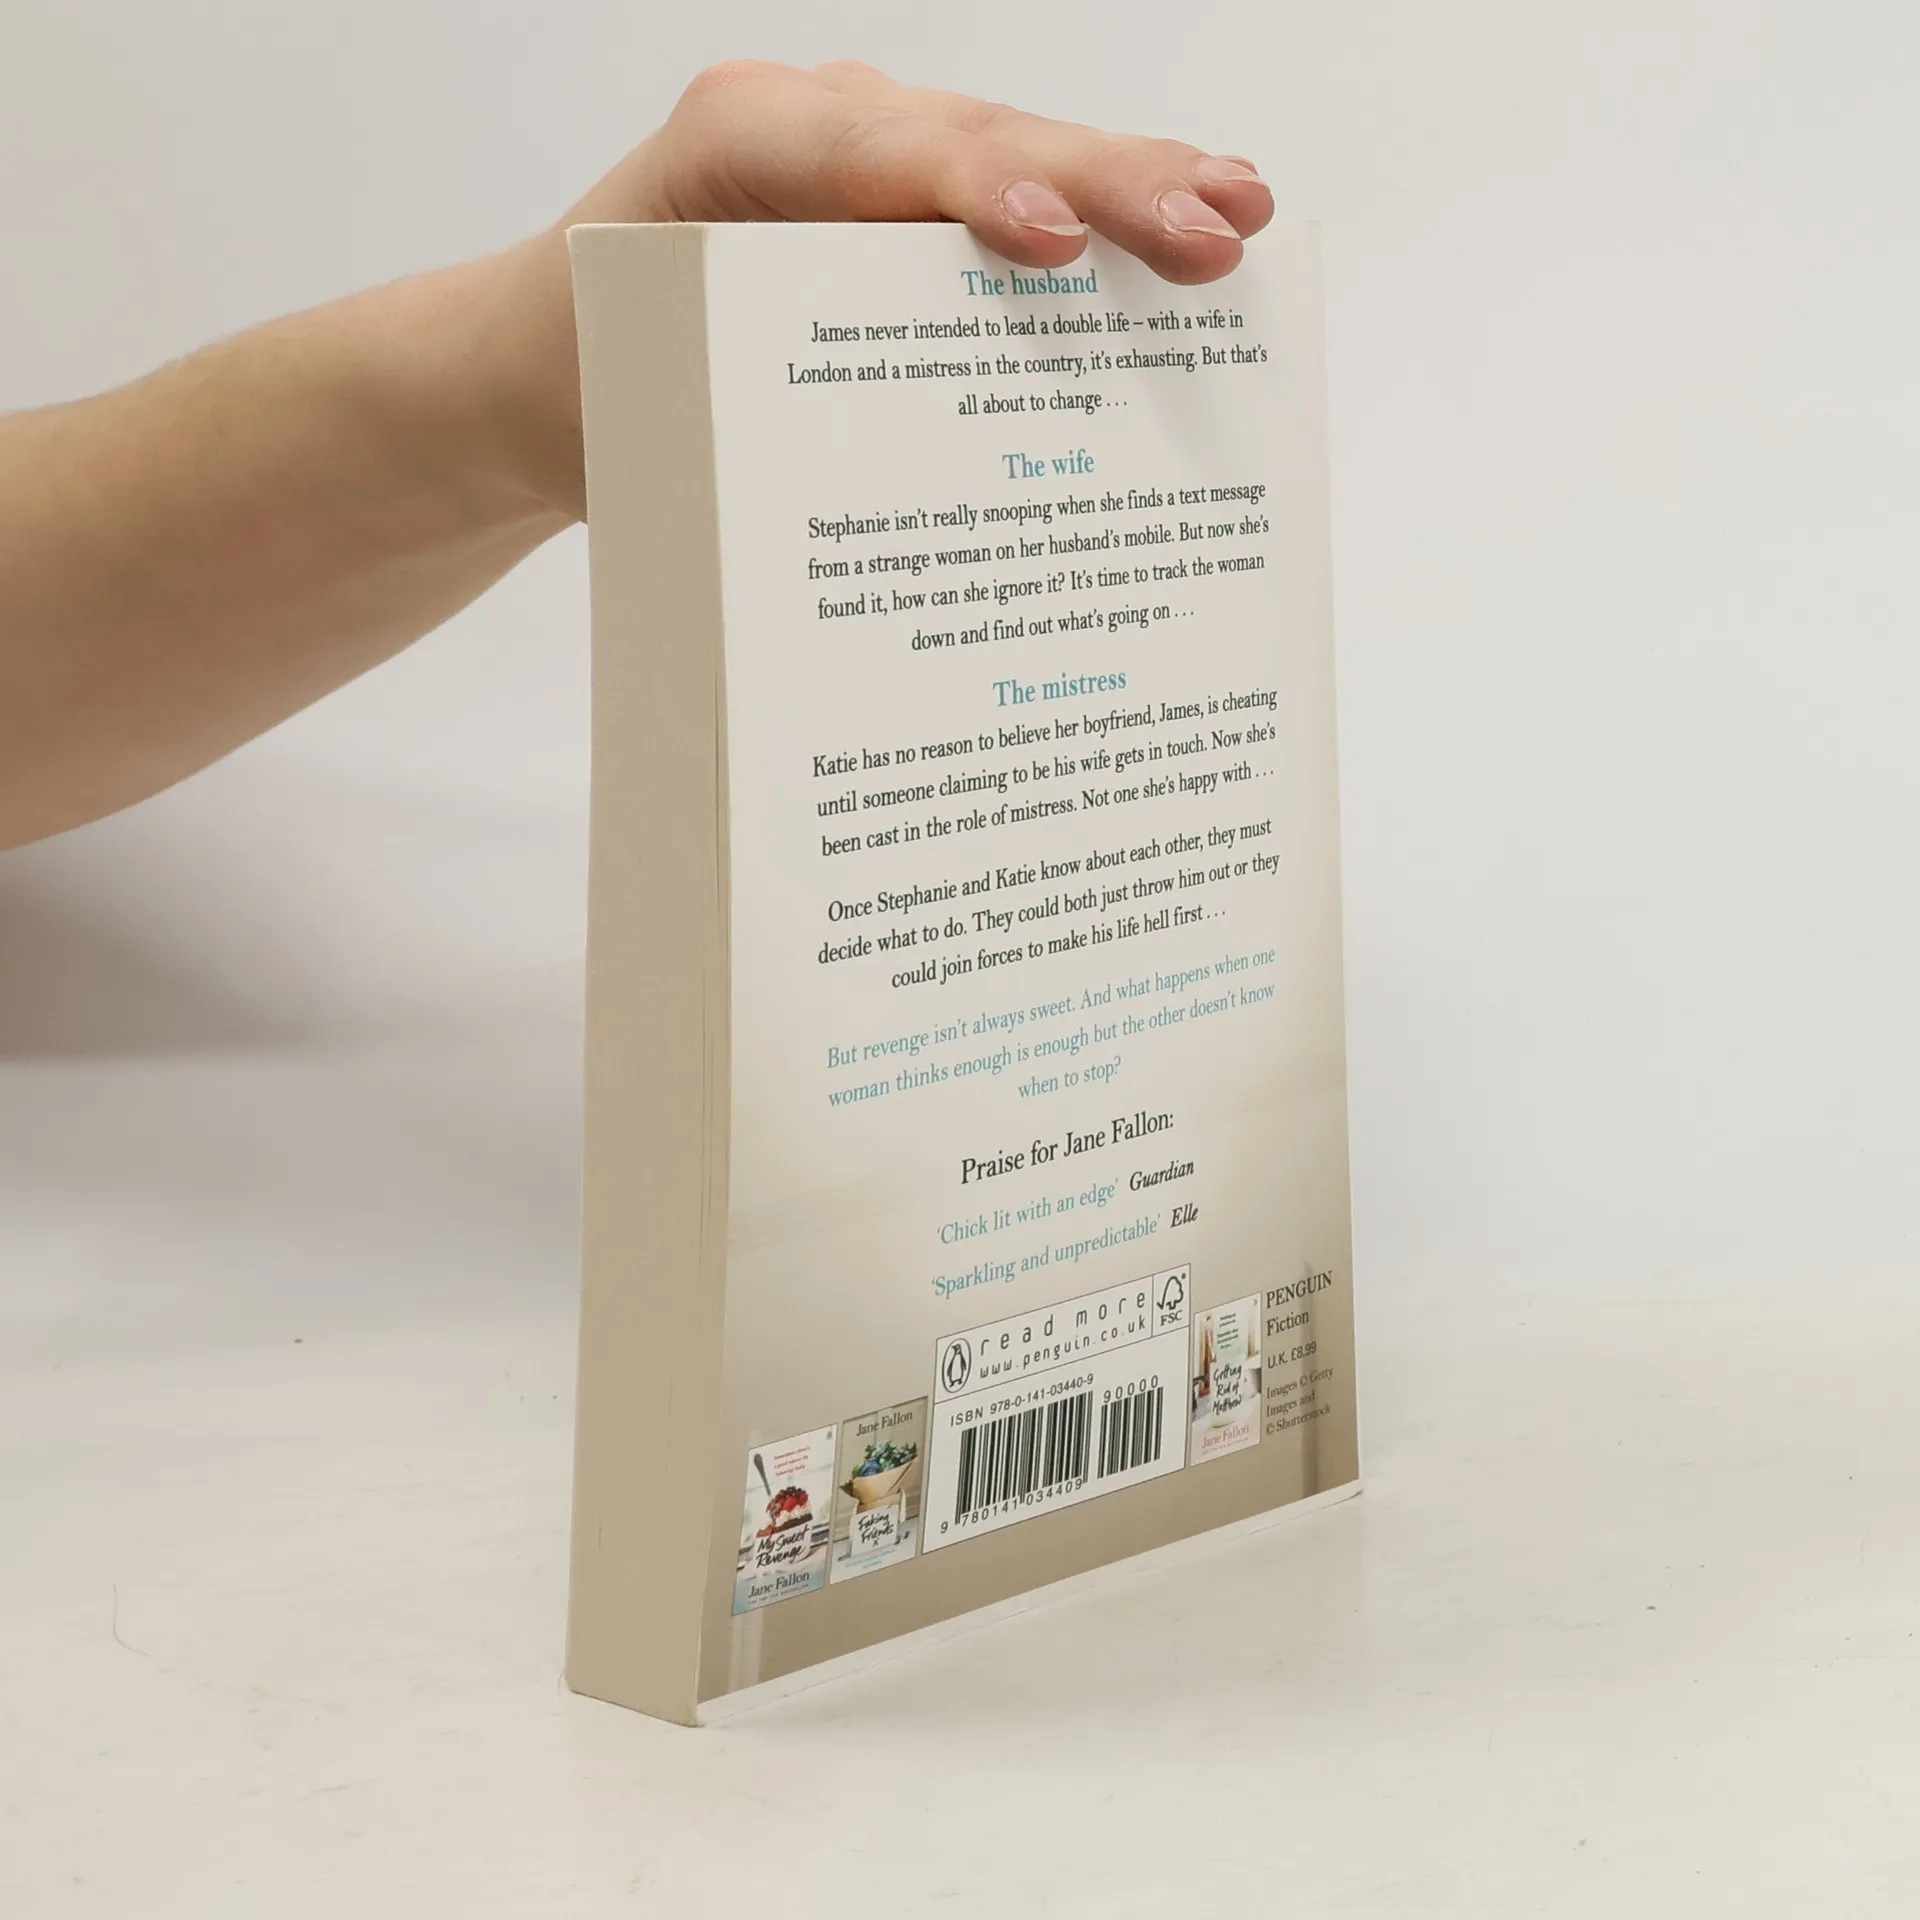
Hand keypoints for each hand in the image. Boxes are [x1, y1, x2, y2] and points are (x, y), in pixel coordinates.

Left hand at [494, 62, 1274, 513]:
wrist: (536, 365)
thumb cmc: (588, 380)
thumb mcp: (642, 397)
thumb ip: (751, 408)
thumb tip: (895, 517)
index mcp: (733, 148)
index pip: (873, 158)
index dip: (973, 193)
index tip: (1054, 246)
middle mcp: (809, 127)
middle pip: (976, 139)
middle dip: (1103, 184)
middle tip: (1209, 235)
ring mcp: (863, 154)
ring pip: (1014, 151)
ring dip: (1132, 182)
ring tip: (1238, 213)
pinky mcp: (897, 205)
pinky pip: (1007, 193)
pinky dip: (1099, 214)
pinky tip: (1184, 223)